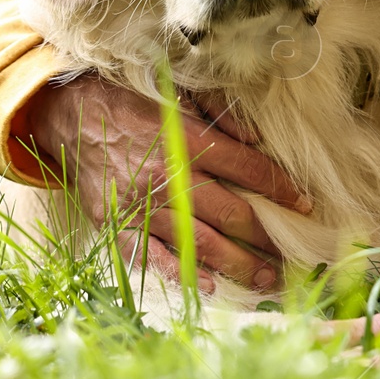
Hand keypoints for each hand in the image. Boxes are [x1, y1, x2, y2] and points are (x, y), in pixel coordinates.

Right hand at [20, 74, 309, 292]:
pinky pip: (153, 257)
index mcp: (189, 139)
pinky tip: (211, 287)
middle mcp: (170, 175)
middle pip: (232, 213)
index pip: (249, 169)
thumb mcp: (181, 91)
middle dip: (268, 237)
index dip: (282, 189)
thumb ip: (222, 112)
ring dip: (239, 264)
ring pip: (200, 242)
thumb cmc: (134, 101)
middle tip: (294, 256)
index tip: (305, 205)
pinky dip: (183, 275)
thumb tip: (259, 139)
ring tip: (268, 279)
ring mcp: (143, 204)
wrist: (73, 114)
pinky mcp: (119, 224)